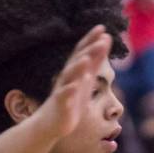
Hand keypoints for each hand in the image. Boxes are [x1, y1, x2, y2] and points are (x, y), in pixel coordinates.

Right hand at [35, 25, 111, 139]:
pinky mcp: (60, 105)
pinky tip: (75, 86)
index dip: (92, 40)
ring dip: (78, 67)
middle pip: (78, 60)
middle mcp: (68, 78)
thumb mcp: (84, 82)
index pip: (83, 52)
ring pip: (70, 76)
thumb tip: (102, 47)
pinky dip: (69, 91)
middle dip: (90, 50)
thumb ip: (93, 65)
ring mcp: (63, 90)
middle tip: (102, 39)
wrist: (50, 124)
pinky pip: (63, 97)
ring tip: (87, 59)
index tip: (103, 28)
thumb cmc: (69, 102)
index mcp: (75, 73)